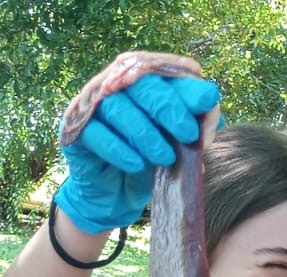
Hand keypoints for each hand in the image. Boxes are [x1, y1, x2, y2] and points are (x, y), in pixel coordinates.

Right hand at [55, 71, 219, 233]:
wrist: (113, 198)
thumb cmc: (148, 163)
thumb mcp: (177, 145)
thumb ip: (194, 126)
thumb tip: (213, 110)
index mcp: (141, 80)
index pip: (164, 68)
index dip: (186, 84)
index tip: (208, 103)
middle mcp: (113, 84)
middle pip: (141, 80)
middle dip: (169, 107)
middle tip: (188, 134)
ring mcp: (90, 105)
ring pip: (117, 106)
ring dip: (145, 134)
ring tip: (164, 158)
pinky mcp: (73, 130)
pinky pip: (95, 132)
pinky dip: (119, 149)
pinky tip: (136, 164)